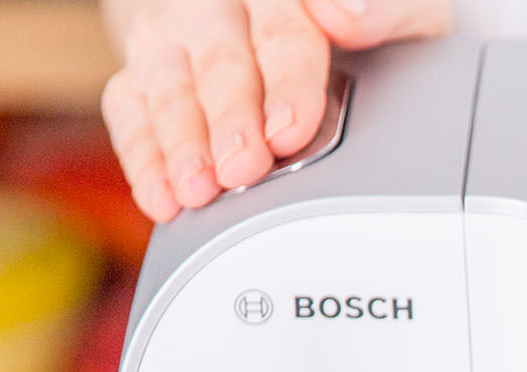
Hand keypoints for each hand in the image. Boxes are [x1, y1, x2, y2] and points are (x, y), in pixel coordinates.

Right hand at [100, 0, 449, 222]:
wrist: (298, 19)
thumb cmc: (354, 24)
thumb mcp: (396, 14)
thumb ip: (384, 11)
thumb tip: (346, 13)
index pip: (282, 32)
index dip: (286, 83)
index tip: (290, 130)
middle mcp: (217, 4)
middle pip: (219, 62)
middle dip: (229, 121)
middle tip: (242, 169)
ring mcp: (174, 36)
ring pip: (167, 86)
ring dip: (181, 145)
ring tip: (198, 192)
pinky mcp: (145, 71)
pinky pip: (130, 109)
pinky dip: (144, 157)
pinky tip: (162, 198)